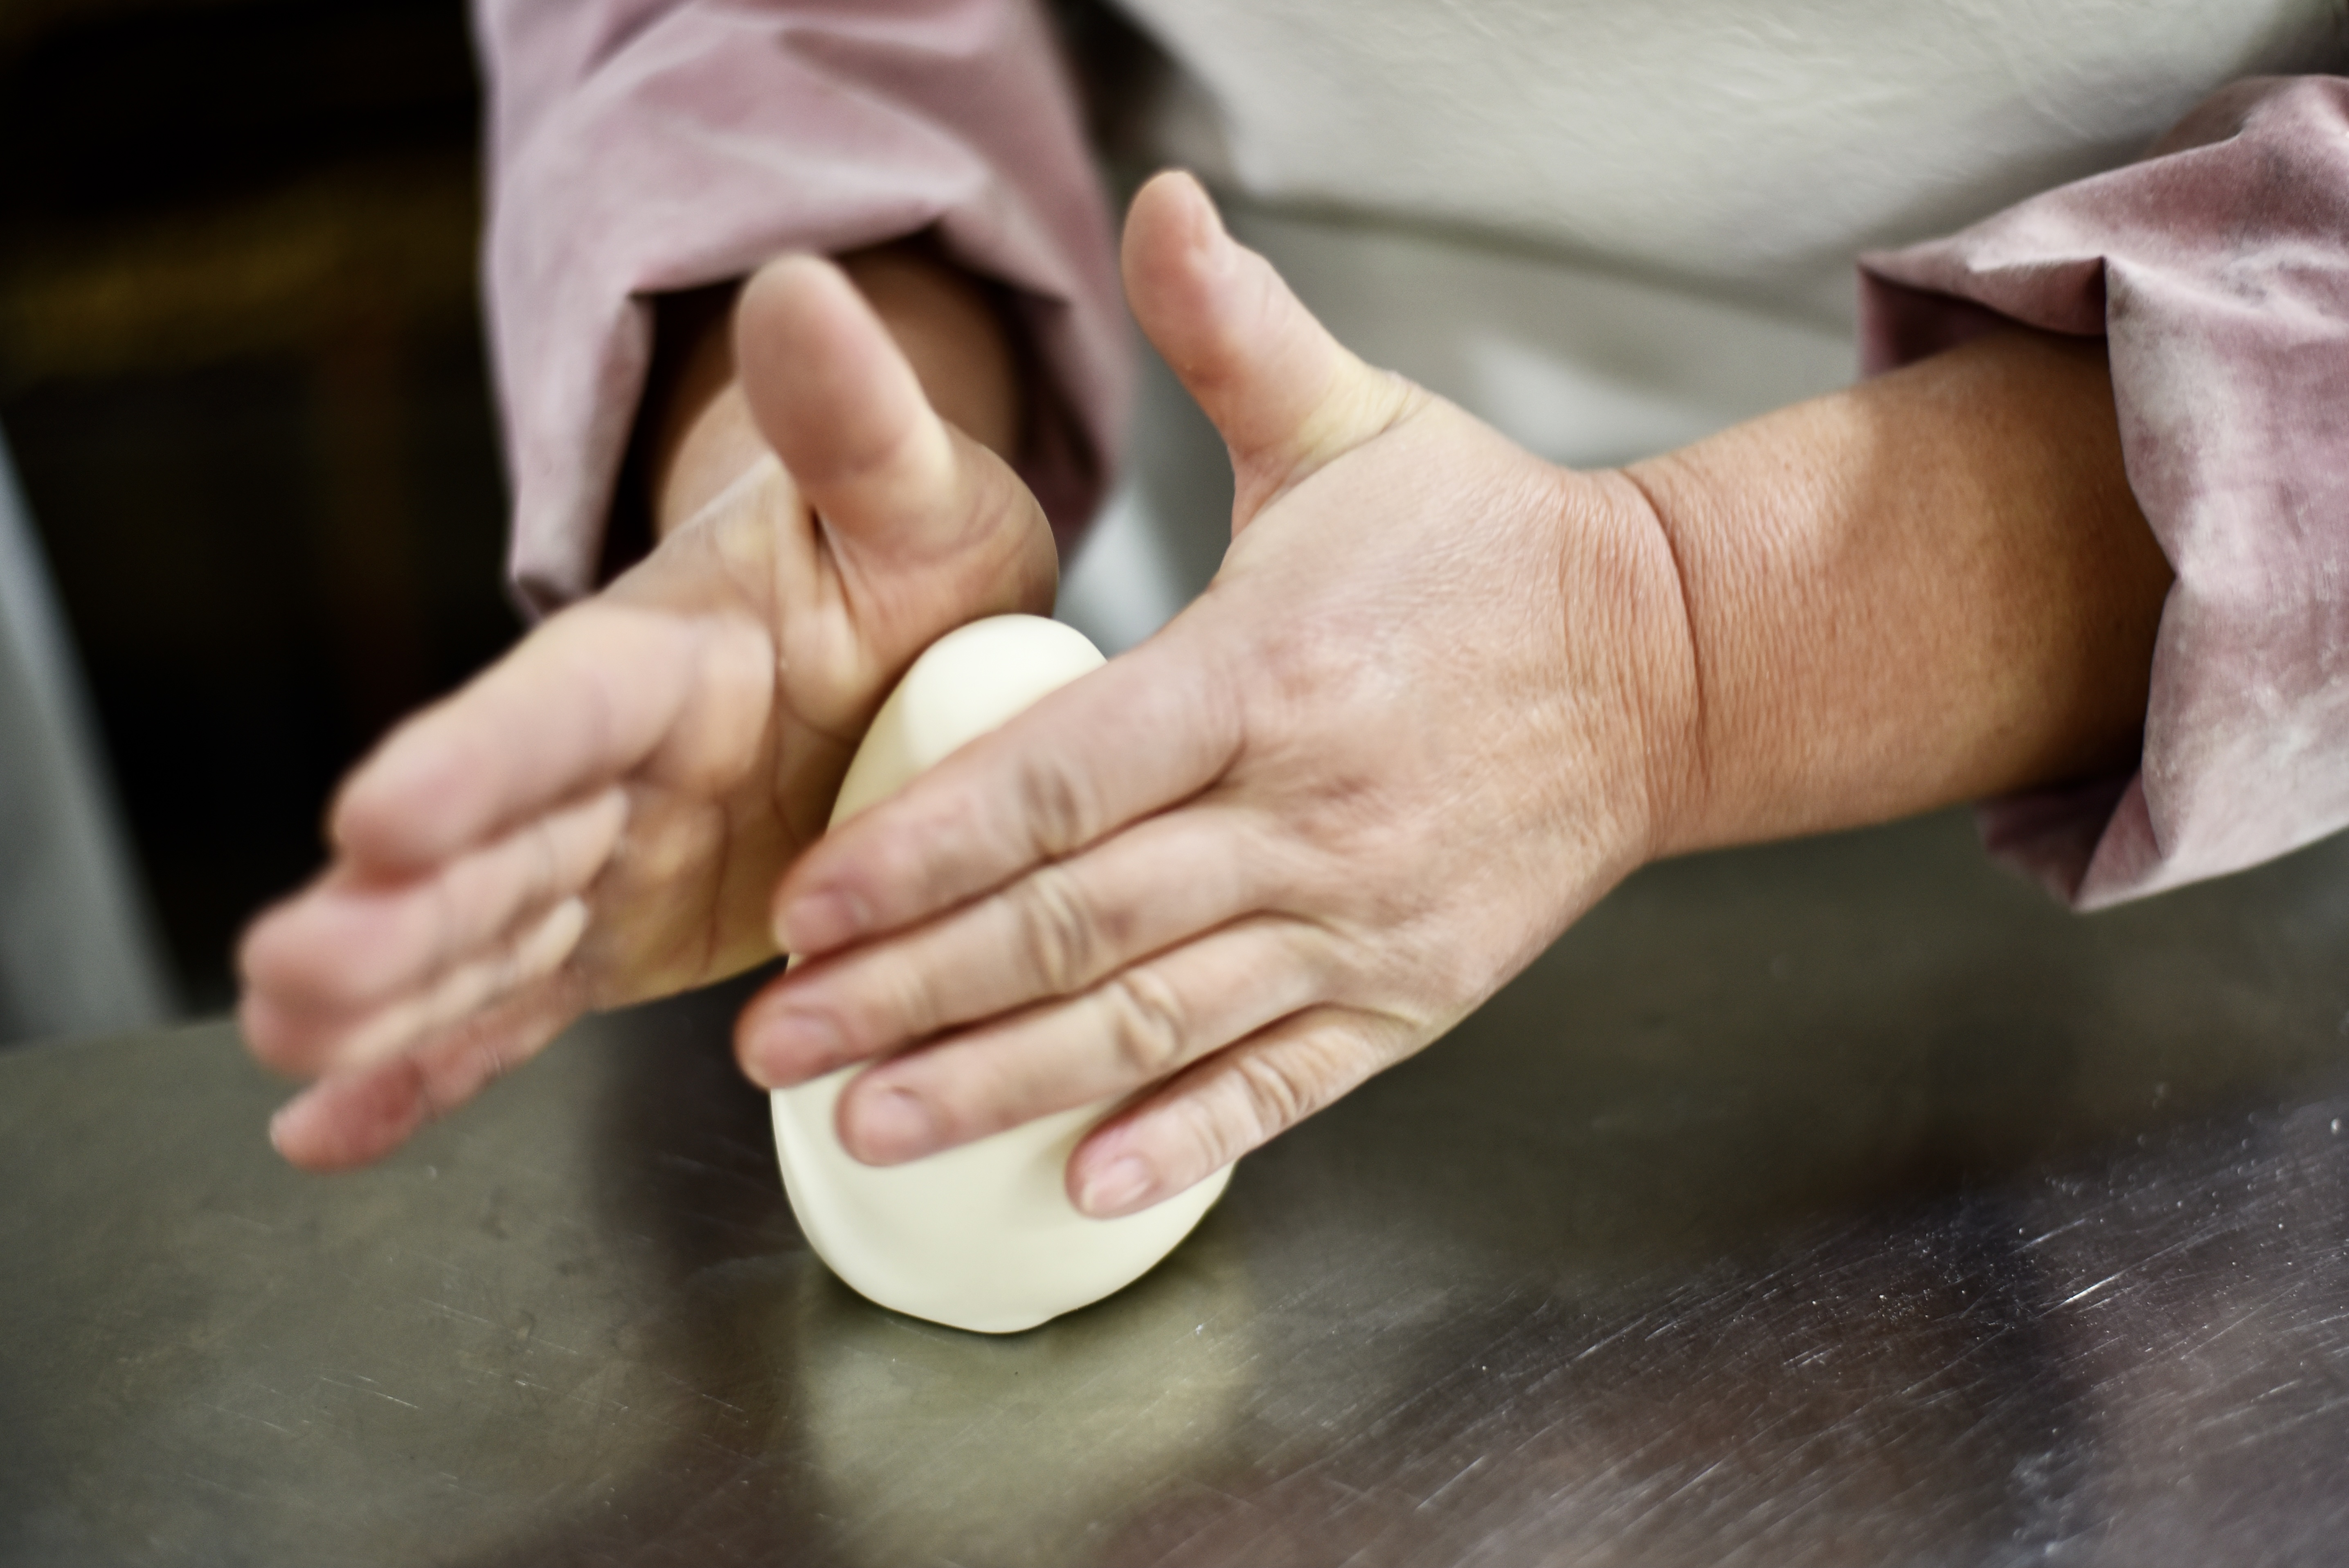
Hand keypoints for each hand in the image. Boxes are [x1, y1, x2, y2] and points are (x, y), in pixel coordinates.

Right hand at [238, 252, 1054, 1168]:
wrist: (906, 646)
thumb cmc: (910, 567)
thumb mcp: (913, 500)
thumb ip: (858, 427)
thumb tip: (810, 290)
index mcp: (668, 660)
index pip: (563, 711)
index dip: (478, 762)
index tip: (378, 814)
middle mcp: (613, 768)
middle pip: (494, 840)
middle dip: (397, 912)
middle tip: (294, 974)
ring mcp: (606, 861)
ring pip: (489, 936)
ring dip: (393, 997)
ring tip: (290, 1044)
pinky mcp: (619, 937)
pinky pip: (522, 1009)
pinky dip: (431, 1071)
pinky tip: (326, 1129)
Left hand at [734, 172, 1700, 1215]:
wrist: (1665, 665)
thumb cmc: (1485, 547)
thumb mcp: (1356, 421)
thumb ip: (1233, 333)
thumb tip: (1157, 204)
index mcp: (1265, 672)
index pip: (1062, 778)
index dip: (924, 847)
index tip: (807, 903)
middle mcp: (1305, 811)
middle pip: (1078, 921)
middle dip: (910, 989)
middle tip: (775, 1040)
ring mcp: (1362, 919)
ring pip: (1154, 1022)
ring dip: (1002, 1082)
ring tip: (868, 1123)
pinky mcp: (1410, 995)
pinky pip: (1283, 1087)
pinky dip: (1184, 1143)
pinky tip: (1083, 1188)